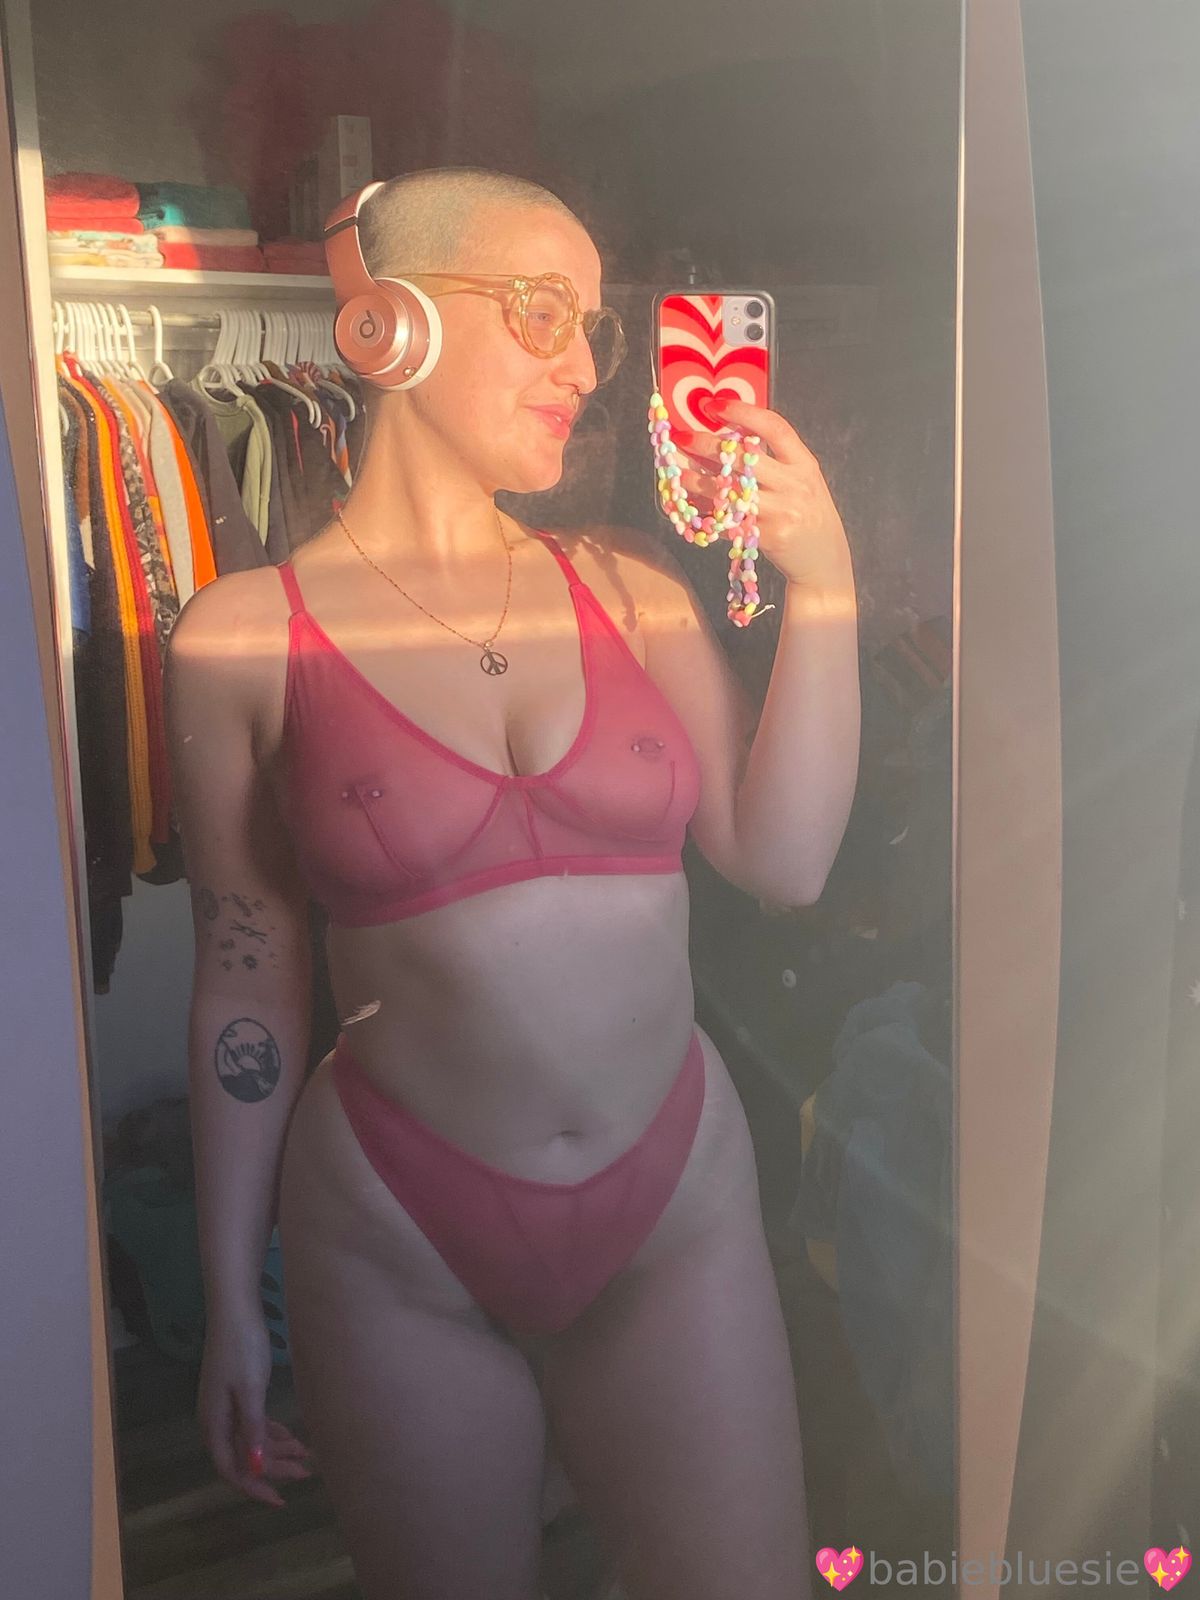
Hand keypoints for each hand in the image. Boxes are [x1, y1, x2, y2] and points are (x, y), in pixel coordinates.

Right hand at [197, 1309, 313, 1507]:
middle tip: (306, 1474)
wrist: (235, 1308)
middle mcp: (216, 1418)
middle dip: (273, 1468)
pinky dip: (272, 1431)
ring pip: (251, 1438)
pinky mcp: (238, 1390)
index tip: (280, 1499)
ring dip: (277, 1449)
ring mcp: (226, 1404)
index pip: (230, 1468)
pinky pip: (253, 1422)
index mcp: (214, 1422)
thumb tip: (253, 1467)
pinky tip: (291, 1436)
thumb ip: (251, 1429)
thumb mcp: (250, 1390)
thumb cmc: (242, 1347)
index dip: (253, 1487)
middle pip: (243, 1455)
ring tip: (306, 1456)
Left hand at [672, 398, 852, 588]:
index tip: (713, 404)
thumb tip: (725, 434)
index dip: (742, 412)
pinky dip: (705, 512)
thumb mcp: (801, 478)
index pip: (774, 428)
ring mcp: (782, 512)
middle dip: (705, 445)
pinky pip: (728, 521)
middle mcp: (795, 485)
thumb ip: (773, 458)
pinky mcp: (767, 537)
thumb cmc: (807, 513)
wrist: (824, 559)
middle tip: (680, 437)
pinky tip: (688, 505)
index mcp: (804, 463)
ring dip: (696, 481)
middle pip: (744, 458)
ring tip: (675, 473)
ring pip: (729, 492)